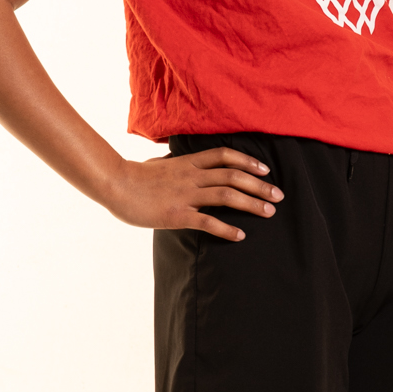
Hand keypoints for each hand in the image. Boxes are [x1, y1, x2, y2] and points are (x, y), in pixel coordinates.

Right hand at [102, 147, 283, 241]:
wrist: (114, 184)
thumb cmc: (134, 176)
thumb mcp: (160, 164)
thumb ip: (177, 164)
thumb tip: (183, 162)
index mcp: (188, 163)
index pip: (225, 156)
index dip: (248, 161)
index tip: (265, 171)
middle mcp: (191, 176)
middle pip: (234, 176)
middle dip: (260, 186)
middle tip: (278, 196)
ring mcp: (185, 195)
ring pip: (226, 195)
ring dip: (251, 204)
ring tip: (269, 212)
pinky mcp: (176, 214)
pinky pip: (207, 221)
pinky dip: (226, 228)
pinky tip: (240, 235)